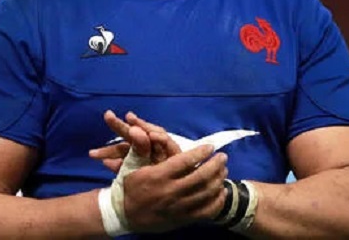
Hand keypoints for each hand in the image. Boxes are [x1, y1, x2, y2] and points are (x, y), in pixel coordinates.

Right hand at [92, 110, 228, 232]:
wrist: (125, 215)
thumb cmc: (130, 187)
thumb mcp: (131, 165)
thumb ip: (141, 148)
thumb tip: (141, 129)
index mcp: (158, 176)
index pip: (186, 161)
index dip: (201, 152)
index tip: (210, 147)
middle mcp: (170, 191)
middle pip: (201, 177)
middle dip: (216, 165)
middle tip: (223, 157)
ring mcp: (178, 207)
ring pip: (206, 193)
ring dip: (218, 180)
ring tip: (223, 171)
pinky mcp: (182, 219)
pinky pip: (206, 212)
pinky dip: (217, 202)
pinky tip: (220, 193)